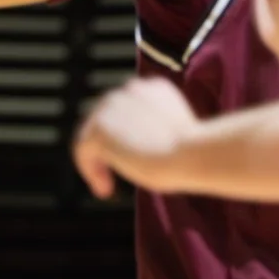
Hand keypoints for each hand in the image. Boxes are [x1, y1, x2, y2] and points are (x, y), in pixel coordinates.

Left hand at [72, 78, 202, 199]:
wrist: (191, 154)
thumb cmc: (195, 154)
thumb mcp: (177, 136)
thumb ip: (156, 131)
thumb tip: (140, 147)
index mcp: (154, 87)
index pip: (128, 107)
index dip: (125, 132)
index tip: (133, 156)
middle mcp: (131, 89)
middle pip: (106, 117)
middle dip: (107, 146)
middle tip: (111, 173)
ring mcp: (112, 106)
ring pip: (91, 134)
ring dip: (97, 161)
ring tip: (105, 185)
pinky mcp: (100, 128)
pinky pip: (83, 150)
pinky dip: (90, 170)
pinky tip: (105, 190)